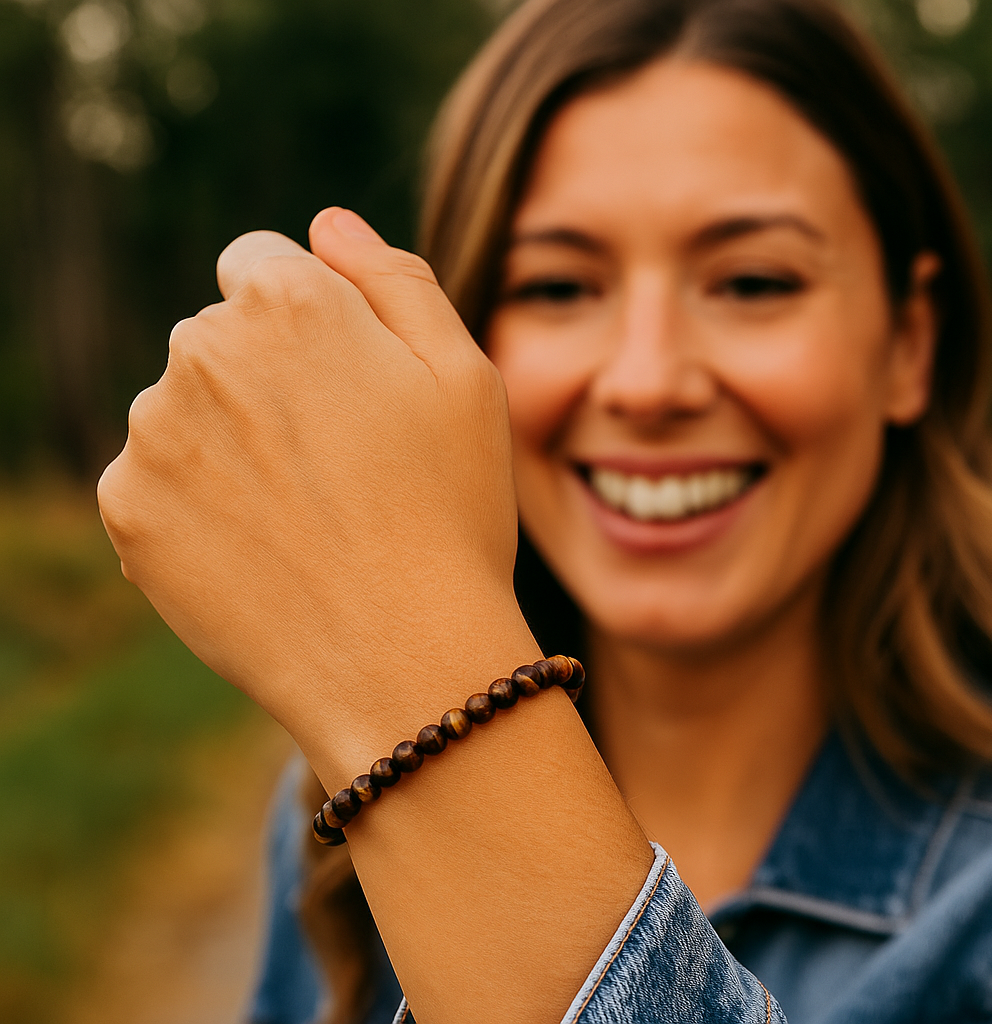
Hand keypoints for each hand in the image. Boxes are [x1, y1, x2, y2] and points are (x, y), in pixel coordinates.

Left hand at [98, 209, 537, 779]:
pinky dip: (196, 503)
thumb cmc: (451, 513)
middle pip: (221, 337)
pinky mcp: (127, 509)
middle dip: (267, 377)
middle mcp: (202, 348)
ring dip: (228, 440)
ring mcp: (154, 432)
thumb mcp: (465, 377)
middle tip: (338, 463)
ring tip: (304, 515)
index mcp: (290, 301)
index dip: (312, 322)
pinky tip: (260, 549)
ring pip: (184, 410)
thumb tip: (326, 226)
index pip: (264, 264)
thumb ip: (395, 280)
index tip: (346, 386)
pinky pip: (154, 479)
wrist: (403, 661)